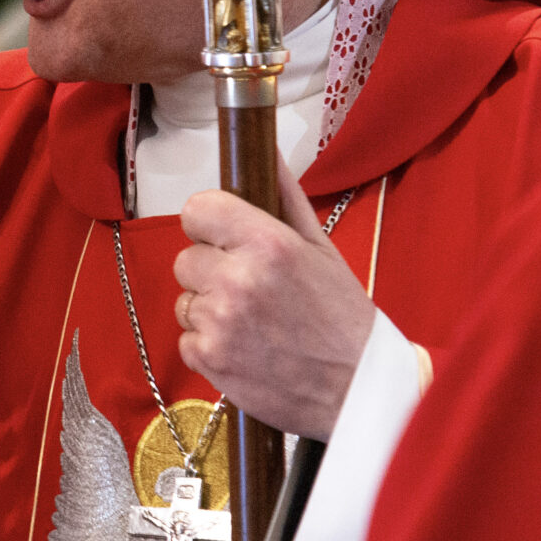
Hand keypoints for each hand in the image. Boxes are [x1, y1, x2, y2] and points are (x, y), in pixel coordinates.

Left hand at [172, 161, 377, 439]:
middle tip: (249, 289)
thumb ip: (286, 198)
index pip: (197, 209)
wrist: (357, 388)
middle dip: (211, 270)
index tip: (224, 236)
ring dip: (209, 310)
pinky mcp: (209, 359)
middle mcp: (238, 278)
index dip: (209, 223)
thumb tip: (265, 152)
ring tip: (252, 323)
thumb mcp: (322, 250)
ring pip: (184, 300)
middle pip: (186, 257)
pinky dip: (209, 346)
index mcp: (268, 243)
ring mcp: (219, 321)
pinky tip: (245, 349)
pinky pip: (186, 340)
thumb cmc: (344, 318)